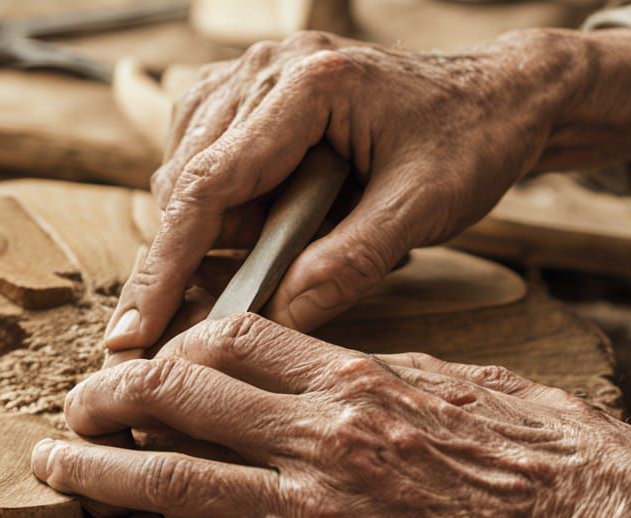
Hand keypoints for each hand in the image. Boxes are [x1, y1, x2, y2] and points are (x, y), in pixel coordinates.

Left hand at [36, 315, 630, 517]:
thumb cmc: (552, 452)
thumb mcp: (469, 383)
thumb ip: (385, 379)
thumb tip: (334, 375)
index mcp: (356, 375)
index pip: (233, 336)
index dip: (176, 343)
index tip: (152, 356)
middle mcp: (319, 435)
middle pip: (179, 394)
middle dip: (110, 397)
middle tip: (75, 403)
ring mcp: (313, 510)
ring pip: (172, 479)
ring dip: (100, 471)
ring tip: (55, 467)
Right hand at [104, 28, 630, 357]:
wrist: (497, 96)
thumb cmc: (469, 142)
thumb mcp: (422, 209)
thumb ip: (349, 263)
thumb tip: (275, 321)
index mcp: (308, 85)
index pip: (208, 187)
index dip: (165, 269)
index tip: (133, 335)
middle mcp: (265, 68)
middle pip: (186, 184)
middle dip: (200, 256)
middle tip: (249, 299)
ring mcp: (250, 76)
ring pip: (187, 177)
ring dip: (223, 230)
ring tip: (299, 237)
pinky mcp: (247, 95)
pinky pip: (204, 163)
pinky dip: (227, 208)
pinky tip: (281, 217)